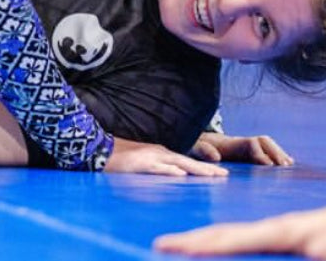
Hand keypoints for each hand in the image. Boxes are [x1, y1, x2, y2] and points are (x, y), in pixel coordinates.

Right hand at [106, 137, 228, 176]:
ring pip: (178, 163)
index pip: (186, 162)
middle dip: (207, 169)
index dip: (203, 167)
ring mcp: (151, 158)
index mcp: (161, 154)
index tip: (220, 173)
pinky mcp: (140, 164)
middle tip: (225, 176)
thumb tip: (172, 177)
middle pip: (188, 162)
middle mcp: (159, 154)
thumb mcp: (143, 163)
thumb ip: (157, 168)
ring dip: (196, 169)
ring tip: (213, 175)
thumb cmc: (120, 158)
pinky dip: (170, 171)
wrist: (99, 148)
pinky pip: (158, 168)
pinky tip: (182, 175)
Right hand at [152, 204, 325, 258]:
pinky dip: (218, 242)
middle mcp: (267, 228)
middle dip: (189, 240)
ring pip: (227, 234)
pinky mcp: (275, 235)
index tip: (176, 248)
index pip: (232, 240)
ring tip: (178, 245)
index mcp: (276, 233)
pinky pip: (238, 239)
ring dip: (200, 239)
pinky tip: (214, 247)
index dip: (203, 246)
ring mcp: (270, 229)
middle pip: (220, 233)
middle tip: (159, 245)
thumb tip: (319, 254)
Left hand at [189, 131, 292, 165]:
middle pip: (263, 141)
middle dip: (276, 152)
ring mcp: (245, 145)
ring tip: (289, 166)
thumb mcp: (195, 148)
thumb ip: (203, 151)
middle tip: (285, 166)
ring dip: (279, 153)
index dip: (260, 154)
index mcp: (231, 143)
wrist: (196, 142)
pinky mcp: (247, 151)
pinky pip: (265, 149)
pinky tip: (288, 164)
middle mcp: (241, 142)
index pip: (252, 144)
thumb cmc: (196, 147)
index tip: (268, 166)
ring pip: (267, 144)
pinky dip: (277, 155)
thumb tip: (216, 158)